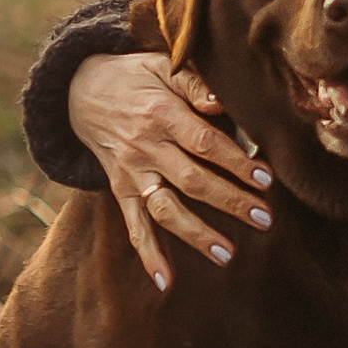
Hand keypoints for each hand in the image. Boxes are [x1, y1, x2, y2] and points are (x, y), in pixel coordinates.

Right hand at [67, 52, 273, 292]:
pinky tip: (166, 281)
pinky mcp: (120, 190)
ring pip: (165, 209)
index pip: (205, 143)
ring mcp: (132, 173)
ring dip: (196, 234)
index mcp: (162, 114)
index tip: (266, 179)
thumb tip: (221, 103)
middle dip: (231, 202)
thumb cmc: (135, 75)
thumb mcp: (162, 66)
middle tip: (265, 219)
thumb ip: (194, 83)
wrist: (80, 90)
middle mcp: (146, 148)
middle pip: (192, 181)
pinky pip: (133, 226)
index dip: (237, 162)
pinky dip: (148, 254)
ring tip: (227, 254)